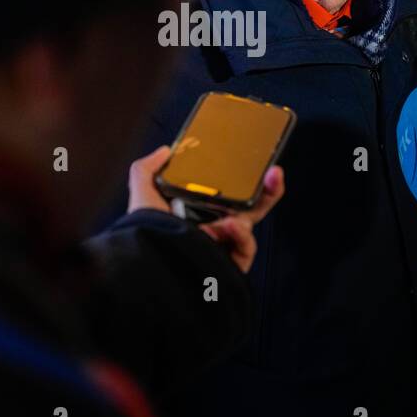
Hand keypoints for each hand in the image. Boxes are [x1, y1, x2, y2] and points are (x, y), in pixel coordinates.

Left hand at [126, 145, 285, 273]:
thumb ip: (147, 168)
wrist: (150, 263)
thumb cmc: (146, 232)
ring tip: (229, 220)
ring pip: (249, 226)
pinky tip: (232, 228)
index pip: (225, 192)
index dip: (241, 177)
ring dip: (244, 217)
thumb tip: (165, 150)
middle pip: (248, 207)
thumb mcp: (142, 193)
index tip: (252, 162)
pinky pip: (246, 248)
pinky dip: (242, 236)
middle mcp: (211, 228)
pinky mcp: (230, 266)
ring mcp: (223, 247)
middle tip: (274, 173)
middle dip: (267, 190)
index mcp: (195, 212)